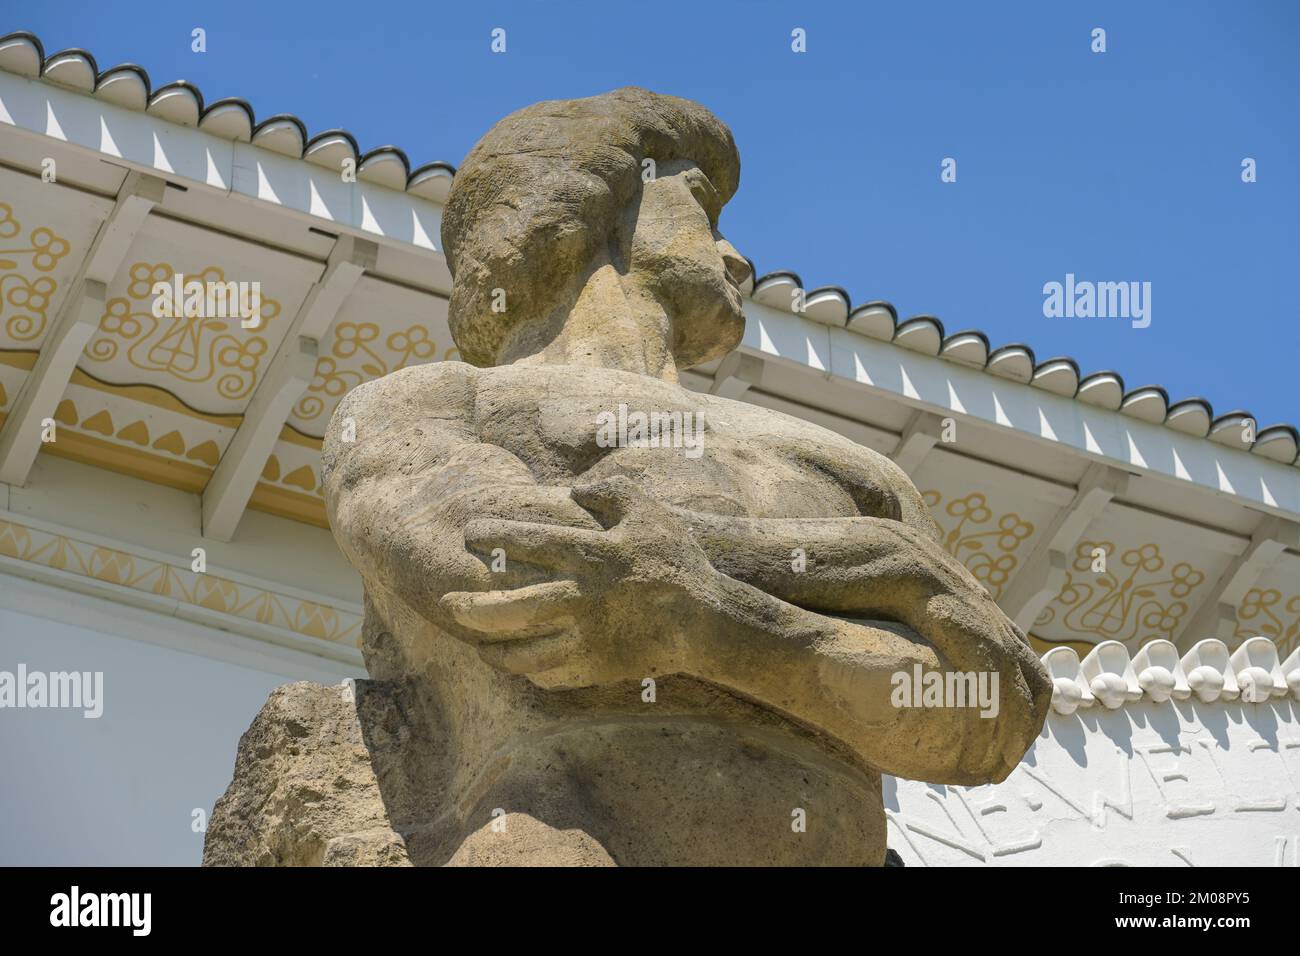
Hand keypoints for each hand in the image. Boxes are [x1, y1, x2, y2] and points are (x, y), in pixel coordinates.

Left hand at [439, 476, 719, 688]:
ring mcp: (586, 641)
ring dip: (492, 648)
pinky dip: (526, 671)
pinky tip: (517, 663)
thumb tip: (573, 492)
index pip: (530, 544)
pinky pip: (548, 676)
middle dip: (471, 607)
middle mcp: (581, 601)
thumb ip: (609, 493)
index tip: (469, 532)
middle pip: (510, 609)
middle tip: (446, 602)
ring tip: (475, 641)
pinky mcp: (595, 670)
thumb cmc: (677, 562)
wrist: (708, 624)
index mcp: (592, 557)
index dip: (496, 536)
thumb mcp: (649, 513)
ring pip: (522, 653)